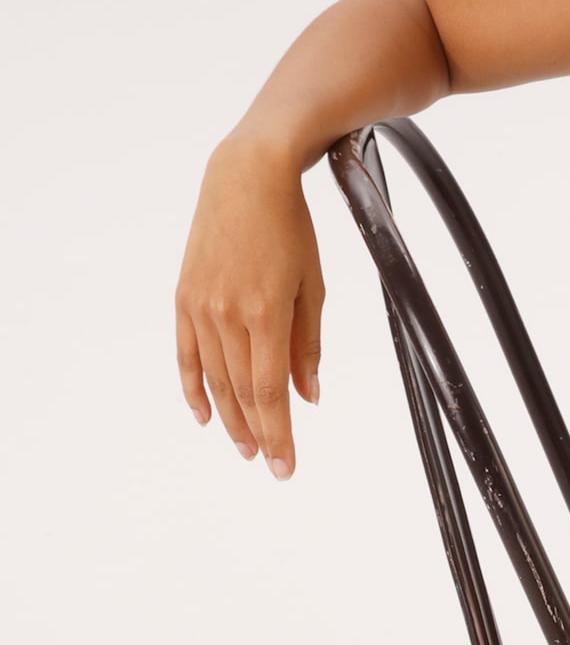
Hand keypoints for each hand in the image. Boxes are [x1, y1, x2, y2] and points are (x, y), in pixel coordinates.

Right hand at [176, 135, 324, 476]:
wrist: (246, 178)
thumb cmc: (290, 228)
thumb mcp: (312, 286)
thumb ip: (308, 345)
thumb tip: (308, 397)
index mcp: (265, 313)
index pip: (269, 393)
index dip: (279, 434)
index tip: (287, 466)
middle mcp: (227, 314)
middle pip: (240, 393)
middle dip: (257, 434)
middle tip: (270, 464)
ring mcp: (200, 306)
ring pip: (213, 379)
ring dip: (229, 418)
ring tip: (244, 447)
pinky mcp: (183, 296)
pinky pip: (185, 353)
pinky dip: (192, 387)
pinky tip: (204, 415)